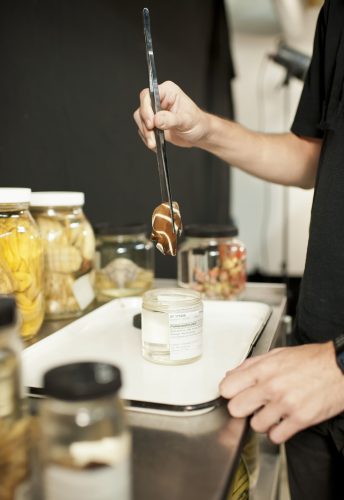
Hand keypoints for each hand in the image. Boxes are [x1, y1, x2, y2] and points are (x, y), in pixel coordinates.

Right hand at [133, 81, 208, 149]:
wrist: (199, 134)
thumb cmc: (197, 123)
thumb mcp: (186, 121)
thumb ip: (171, 120)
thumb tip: (157, 119)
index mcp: (168, 92)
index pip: (148, 95)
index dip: (146, 109)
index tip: (151, 124)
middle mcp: (159, 100)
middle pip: (142, 109)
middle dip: (145, 126)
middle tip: (152, 138)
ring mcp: (155, 112)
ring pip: (141, 121)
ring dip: (146, 134)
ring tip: (154, 144)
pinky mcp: (153, 123)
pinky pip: (143, 130)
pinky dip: (147, 138)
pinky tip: (155, 144)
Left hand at [219, 342, 343, 443]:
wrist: (340, 368)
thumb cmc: (311, 360)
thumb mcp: (278, 354)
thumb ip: (252, 365)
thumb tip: (232, 375)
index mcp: (264, 369)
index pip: (227, 388)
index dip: (229, 392)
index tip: (234, 394)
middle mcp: (272, 387)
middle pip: (236, 409)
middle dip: (242, 408)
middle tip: (251, 405)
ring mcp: (285, 404)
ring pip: (255, 425)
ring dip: (261, 421)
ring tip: (270, 413)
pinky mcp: (300, 419)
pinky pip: (275, 437)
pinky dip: (276, 433)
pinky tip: (281, 423)